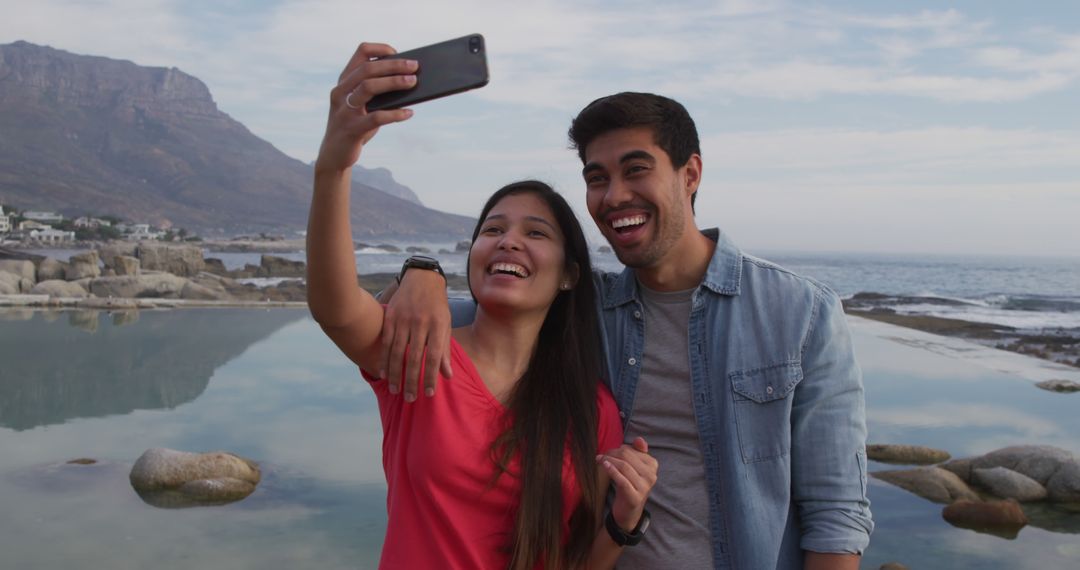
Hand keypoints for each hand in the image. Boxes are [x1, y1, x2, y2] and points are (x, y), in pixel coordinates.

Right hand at [315, 42, 417, 172]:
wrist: (334, 155)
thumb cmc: (354, 125)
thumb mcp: (361, 105)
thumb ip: (376, 93)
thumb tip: (407, 81)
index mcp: (344, 81)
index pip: (360, 53)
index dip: (380, 49)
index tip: (397, 53)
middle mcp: (341, 92)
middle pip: (368, 69)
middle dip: (393, 65)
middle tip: (414, 66)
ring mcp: (344, 110)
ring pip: (368, 87)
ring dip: (394, 82)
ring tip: (413, 82)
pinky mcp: (351, 129)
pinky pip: (376, 117)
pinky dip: (395, 114)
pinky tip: (409, 113)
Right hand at [378, 269, 452, 400]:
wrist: (422, 278)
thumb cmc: (437, 305)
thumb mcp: (446, 324)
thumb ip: (444, 350)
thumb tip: (447, 376)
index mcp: (438, 325)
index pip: (434, 356)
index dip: (431, 377)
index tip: (429, 394)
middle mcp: (420, 323)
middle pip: (414, 358)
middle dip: (412, 381)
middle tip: (410, 399)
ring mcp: (403, 319)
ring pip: (397, 352)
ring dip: (395, 374)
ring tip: (396, 391)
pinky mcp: (390, 316)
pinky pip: (386, 342)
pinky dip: (384, 359)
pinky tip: (383, 373)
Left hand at [597, 437, 657, 529]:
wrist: (629, 512)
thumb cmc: (630, 485)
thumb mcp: (635, 467)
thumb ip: (637, 452)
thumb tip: (639, 439)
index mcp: (653, 465)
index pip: (631, 450)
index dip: (617, 449)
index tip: (607, 453)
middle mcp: (651, 475)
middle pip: (627, 456)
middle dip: (611, 453)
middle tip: (601, 456)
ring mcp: (645, 487)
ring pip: (624, 466)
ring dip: (608, 460)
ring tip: (599, 460)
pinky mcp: (635, 497)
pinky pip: (622, 480)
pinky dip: (612, 471)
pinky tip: (604, 466)